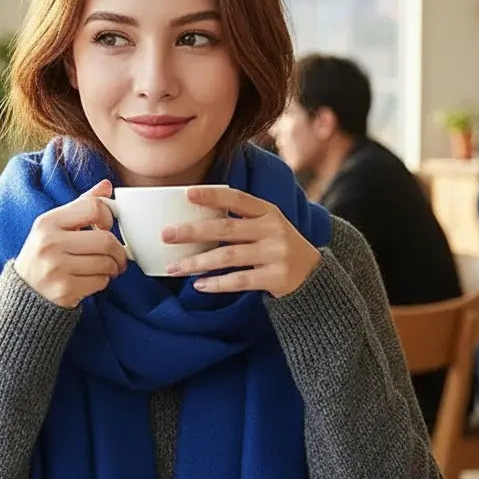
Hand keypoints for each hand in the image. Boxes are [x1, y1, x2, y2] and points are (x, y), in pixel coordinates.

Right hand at [14, 180, 127, 307]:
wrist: (26, 290)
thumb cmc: (46, 253)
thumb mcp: (56, 225)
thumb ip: (82, 204)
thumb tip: (106, 186)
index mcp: (48, 222)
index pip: (93, 207)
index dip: (108, 216)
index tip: (106, 226)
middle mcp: (50, 243)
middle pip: (105, 240)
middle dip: (118, 250)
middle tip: (117, 255)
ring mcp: (56, 268)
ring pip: (106, 263)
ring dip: (113, 267)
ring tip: (108, 267)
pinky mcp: (65, 289)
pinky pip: (100, 282)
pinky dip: (104, 281)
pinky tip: (94, 279)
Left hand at [162, 186, 320, 297]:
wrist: (312, 276)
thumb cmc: (278, 247)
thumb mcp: (267, 225)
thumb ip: (241, 219)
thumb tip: (194, 218)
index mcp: (268, 211)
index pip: (237, 198)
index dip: (212, 195)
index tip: (186, 194)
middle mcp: (272, 229)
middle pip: (226, 228)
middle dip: (193, 231)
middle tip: (166, 235)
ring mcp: (275, 254)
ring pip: (228, 257)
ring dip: (198, 263)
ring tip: (174, 268)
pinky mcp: (276, 277)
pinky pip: (240, 280)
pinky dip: (217, 283)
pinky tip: (198, 285)